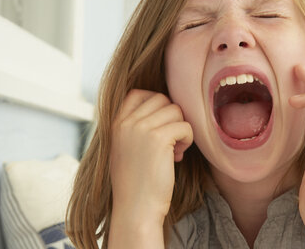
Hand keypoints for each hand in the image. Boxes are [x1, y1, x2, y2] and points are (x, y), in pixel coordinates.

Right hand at [109, 89, 192, 224]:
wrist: (135, 210)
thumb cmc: (136, 182)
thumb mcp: (126, 148)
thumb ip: (136, 127)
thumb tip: (166, 106)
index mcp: (116, 123)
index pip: (138, 93)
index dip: (156, 104)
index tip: (161, 125)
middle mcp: (126, 122)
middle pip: (161, 99)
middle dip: (171, 118)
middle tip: (170, 141)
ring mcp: (141, 128)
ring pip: (175, 110)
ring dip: (180, 129)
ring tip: (173, 151)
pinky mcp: (158, 138)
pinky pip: (185, 125)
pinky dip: (187, 140)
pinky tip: (177, 157)